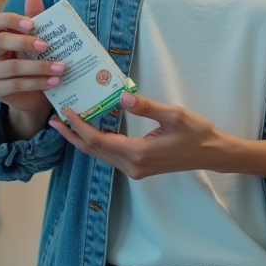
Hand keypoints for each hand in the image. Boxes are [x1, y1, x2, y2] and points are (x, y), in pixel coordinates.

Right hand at [0, 0, 64, 116]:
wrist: (36, 95)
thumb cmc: (36, 62)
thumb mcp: (38, 40)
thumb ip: (36, 17)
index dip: (9, 20)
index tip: (31, 24)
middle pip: (2, 41)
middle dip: (25, 42)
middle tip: (47, 46)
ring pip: (12, 67)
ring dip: (39, 67)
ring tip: (61, 68)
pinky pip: (16, 84)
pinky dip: (38, 82)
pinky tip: (54, 81)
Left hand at [48, 92, 227, 179]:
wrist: (211, 153)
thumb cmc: (196, 132)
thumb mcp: (174, 115)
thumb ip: (146, 106)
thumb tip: (122, 96)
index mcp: (139, 153)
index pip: (98, 140)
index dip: (79, 126)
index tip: (65, 112)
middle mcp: (133, 165)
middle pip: (93, 151)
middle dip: (72, 135)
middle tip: (53, 119)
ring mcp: (135, 169)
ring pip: (100, 155)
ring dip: (82, 139)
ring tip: (66, 123)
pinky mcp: (139, 168)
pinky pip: (110, 155)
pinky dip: (96, 143)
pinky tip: (91, 130)